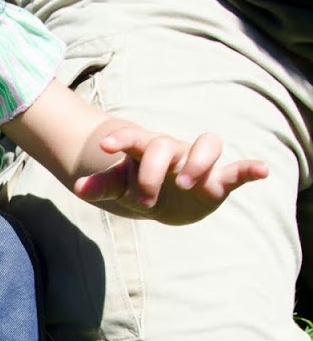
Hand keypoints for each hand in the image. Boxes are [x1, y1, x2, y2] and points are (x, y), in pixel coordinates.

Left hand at [73, 126, 268, 223]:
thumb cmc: (138, 185)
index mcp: (146, 151)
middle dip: (152, 172)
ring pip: (207, 144)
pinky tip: (262, 171)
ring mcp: (197, 164)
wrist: (161, 197)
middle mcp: (173, 151)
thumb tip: (78, 187)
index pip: (135, 139)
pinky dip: (250, 169)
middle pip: (165, 145)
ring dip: (199, 161)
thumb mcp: (119, 187)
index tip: (106, 146)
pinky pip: (236, 170)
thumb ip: (103, 185)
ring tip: (186, 183)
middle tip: (144, 202)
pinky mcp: (217, 180)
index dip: (123, 140)